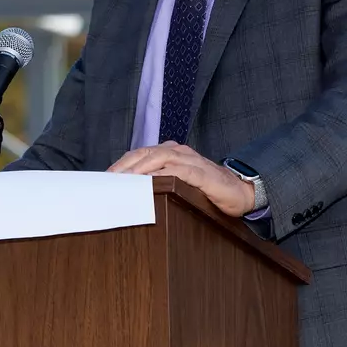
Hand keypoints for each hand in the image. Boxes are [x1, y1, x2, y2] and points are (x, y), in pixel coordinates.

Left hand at [107, 141, 255, 216]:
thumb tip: (132, 193)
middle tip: (106, 181)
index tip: (104, 178)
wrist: (242, 192)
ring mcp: (191, 161)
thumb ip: (160, 182)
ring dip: (138, 169)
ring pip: (158, 158)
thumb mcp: (180, 183)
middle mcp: (179, 152)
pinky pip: (178, 171)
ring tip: (122, 181)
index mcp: (171, 152)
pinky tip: (149, 183)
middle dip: (123, 167)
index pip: (139, 154)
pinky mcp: (201, 174)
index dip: (121, 164)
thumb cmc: (208, 189)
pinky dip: (161, 175)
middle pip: (143, 153)